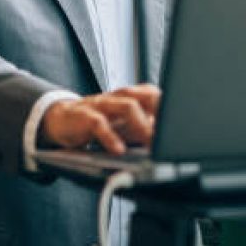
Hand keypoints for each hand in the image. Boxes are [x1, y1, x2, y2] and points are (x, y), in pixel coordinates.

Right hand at [39, 83, 160, 153]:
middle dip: (161, 110)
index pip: (156, 96)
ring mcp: (103, 104)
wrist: (61, 119)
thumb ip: (145, 129)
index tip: (183, 124)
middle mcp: (119, 96)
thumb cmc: (99, 122)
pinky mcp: (85, 116)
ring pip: (127, 106)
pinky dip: (110, 137)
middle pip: (146, 95)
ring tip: (151, 142)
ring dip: (142, 125)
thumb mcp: (124, 127)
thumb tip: (170, 143)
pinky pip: (99, 123)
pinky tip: (118, 150)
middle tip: (172, 131)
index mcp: (132, 96)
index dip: (170, 108)